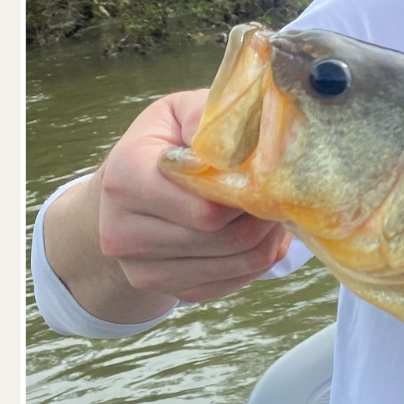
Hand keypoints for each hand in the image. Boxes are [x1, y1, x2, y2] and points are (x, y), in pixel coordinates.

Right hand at [43, 90, 291, 322]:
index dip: (246, 193)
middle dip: (263, 215)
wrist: (128, 194)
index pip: (205, 206)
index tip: (266, 176)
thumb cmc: (162, 146)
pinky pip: (233, 282)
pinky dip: (257, 260)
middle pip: (223, 237)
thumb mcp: (178, 113)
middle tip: (280, 194)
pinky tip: (258, 235)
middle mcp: (122, 230)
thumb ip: (207, 116)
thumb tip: (239, 136)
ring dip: (267, 238)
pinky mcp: (169, 290)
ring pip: (235, 263)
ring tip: (272, 211)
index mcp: (124, 177)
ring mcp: (143, 268)